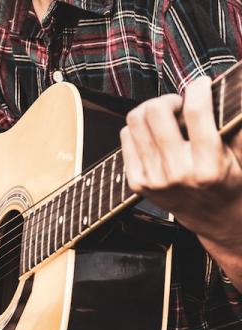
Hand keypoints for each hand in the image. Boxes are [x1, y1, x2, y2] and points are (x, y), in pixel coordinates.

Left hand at [119, 76, 241, 247]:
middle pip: (156, 112)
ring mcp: (154, 179)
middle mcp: (178, 172)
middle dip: (168, 98)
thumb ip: (234, 124)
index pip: (196, 112)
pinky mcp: (137, 183)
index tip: (200, 83)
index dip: (197, 88)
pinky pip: (125, 138)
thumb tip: (228, 88)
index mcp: (209, 165)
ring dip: (151, 110)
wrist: (214, 218)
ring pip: (135, 122)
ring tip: (166, 116)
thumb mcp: (241, 155)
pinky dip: (138, 128)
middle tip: (179, 103)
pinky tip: (154, 134)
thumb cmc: (229, 181)